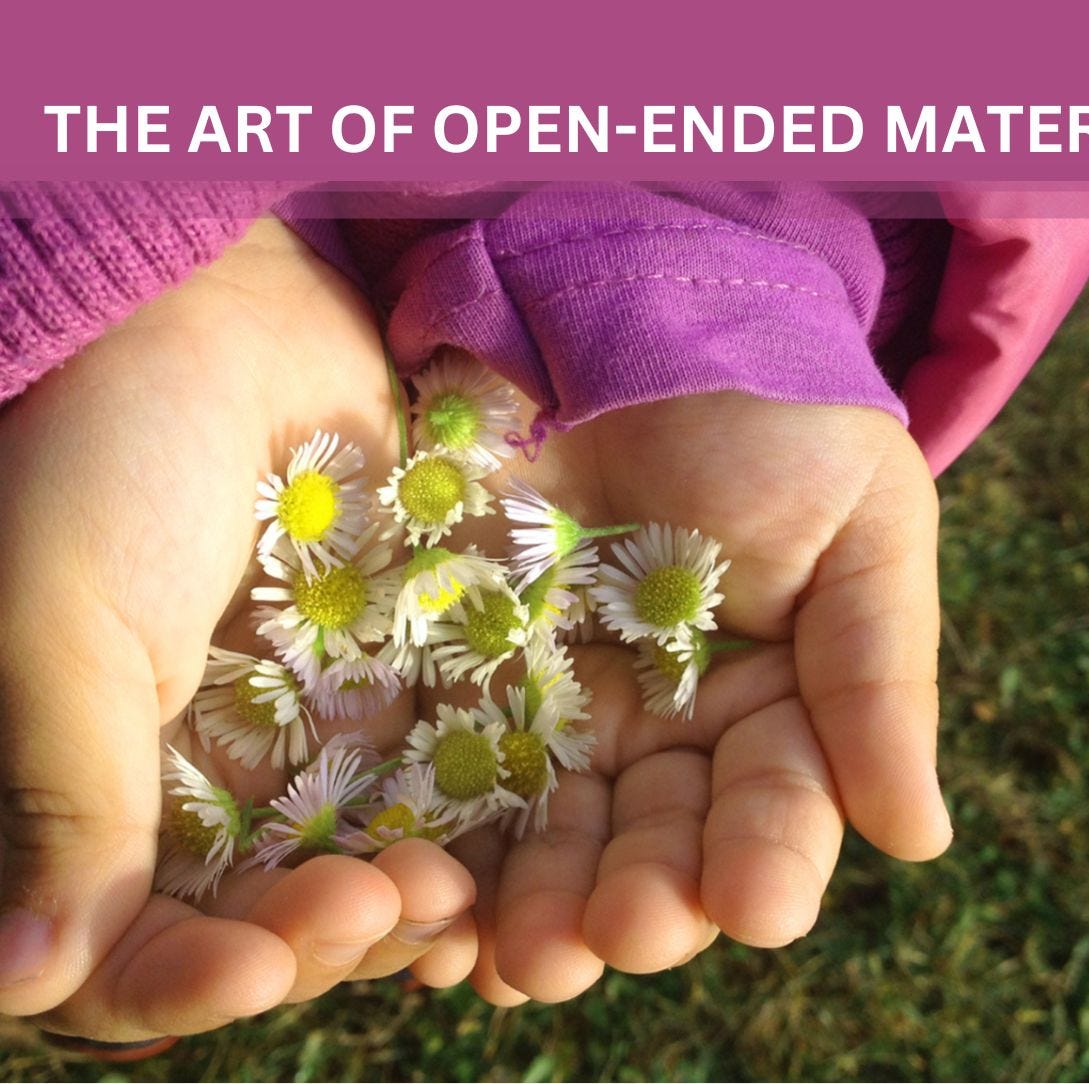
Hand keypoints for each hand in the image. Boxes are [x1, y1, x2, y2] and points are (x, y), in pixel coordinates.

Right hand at [0, 218, 474, 1040]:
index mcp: (94, 777)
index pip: (134, 938)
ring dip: (403, 894)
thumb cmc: (100, 453)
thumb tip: (31, 984)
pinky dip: (462, 818)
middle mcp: (196, 772)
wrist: (213, 311)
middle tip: (389, 912)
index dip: (191, 978)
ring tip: (448, 894)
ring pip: (355, 858)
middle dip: (321, 937)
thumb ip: (65, 797)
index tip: (257, 969)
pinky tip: (496, 852)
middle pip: (261, 917)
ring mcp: (300, 723)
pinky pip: (429, 769)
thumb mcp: (57, 625)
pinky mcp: (387, 668)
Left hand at [454, 392, 952, 1002]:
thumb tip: (920, 838)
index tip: (757, 908)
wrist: (628, 308)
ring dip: (541, 903)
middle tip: (622, 937)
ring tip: (525, 958)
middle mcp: (665, 725)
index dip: (768, 855)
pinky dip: (447, 849)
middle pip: (657, 839)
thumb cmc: (768, 411)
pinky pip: (452, 778)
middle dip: (643, 897)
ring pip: (552, 834)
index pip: (776, 802)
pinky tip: (438, 914)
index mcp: (772, 700)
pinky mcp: (461, 679)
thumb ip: (881, 674)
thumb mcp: (860, 526)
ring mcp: (558, 707)